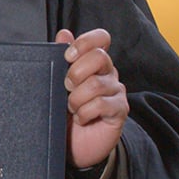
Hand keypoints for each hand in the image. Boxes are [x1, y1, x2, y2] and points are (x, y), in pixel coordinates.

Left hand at [56, 28, 127, 168]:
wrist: (74, 145)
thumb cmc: (66, 112)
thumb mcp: (58, 85)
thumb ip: (61, 59)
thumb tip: (64, 34)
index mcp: (94, 62)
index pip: (101, 39)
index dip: (85, 42)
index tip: (67, 56)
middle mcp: (108, 73)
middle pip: (99, 57)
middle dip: (76, 73)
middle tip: (66, 87)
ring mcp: (116, 91)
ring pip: (96, 84)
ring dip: (76, 98)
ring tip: (72, 108)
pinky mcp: (119, 110)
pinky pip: (102, 104)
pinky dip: (85, 112)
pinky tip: (81, 118)